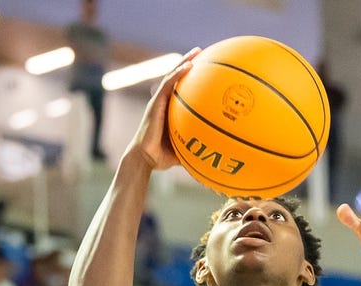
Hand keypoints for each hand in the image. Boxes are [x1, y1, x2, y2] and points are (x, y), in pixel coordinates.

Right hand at [127, 49, 199, 170]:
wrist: (145, 159)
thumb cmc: (161, 157)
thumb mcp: (183, 150)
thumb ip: (196, 147)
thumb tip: (215, 154)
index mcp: (168, 110)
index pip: (179, 89)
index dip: (189, 76)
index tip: (202, 67)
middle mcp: (163, 102)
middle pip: (176, 77)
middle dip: (188, 62)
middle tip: (200, 52)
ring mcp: (158, 101)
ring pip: (171, 76)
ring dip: (184, 62)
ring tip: (197, 52)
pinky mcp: (155, 103)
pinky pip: (167, 85)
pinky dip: (178, 74)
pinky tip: (188, 66)